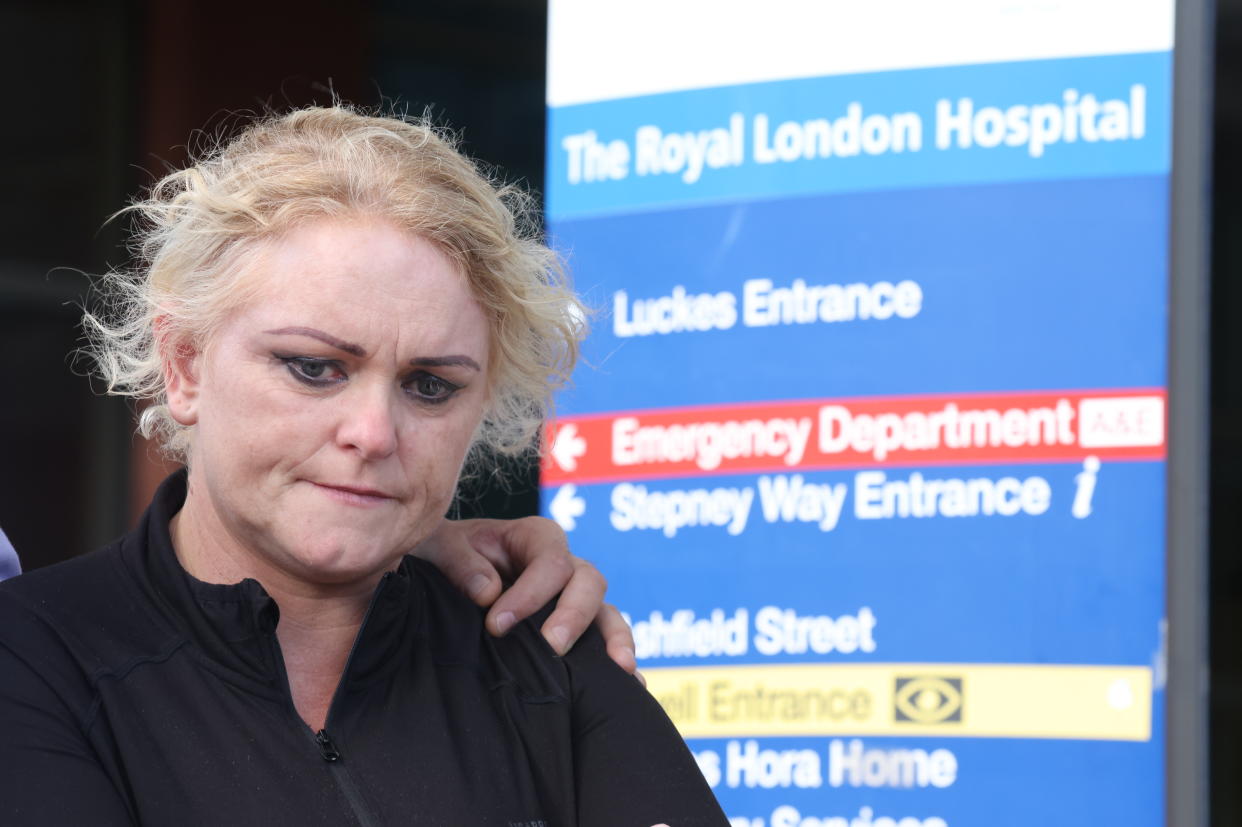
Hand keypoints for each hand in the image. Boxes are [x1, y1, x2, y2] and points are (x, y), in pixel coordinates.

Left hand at [414, 516, 639, 677]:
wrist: (440, 579)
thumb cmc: (442, 556)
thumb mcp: (439, 547)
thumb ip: (459, 562)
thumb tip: (489, 593)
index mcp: (533, 538)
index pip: (551, 559)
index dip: (531, 592)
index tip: (497, 624)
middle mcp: (562, 566)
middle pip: (589, 581)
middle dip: (573, 615)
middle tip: (551, 647)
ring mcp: (571, 599)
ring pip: (605, 611)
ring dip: (613, 638)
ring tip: (619, 668)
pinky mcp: (573, 630)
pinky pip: (604, 641)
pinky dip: (618, 659)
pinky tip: (632, 686)